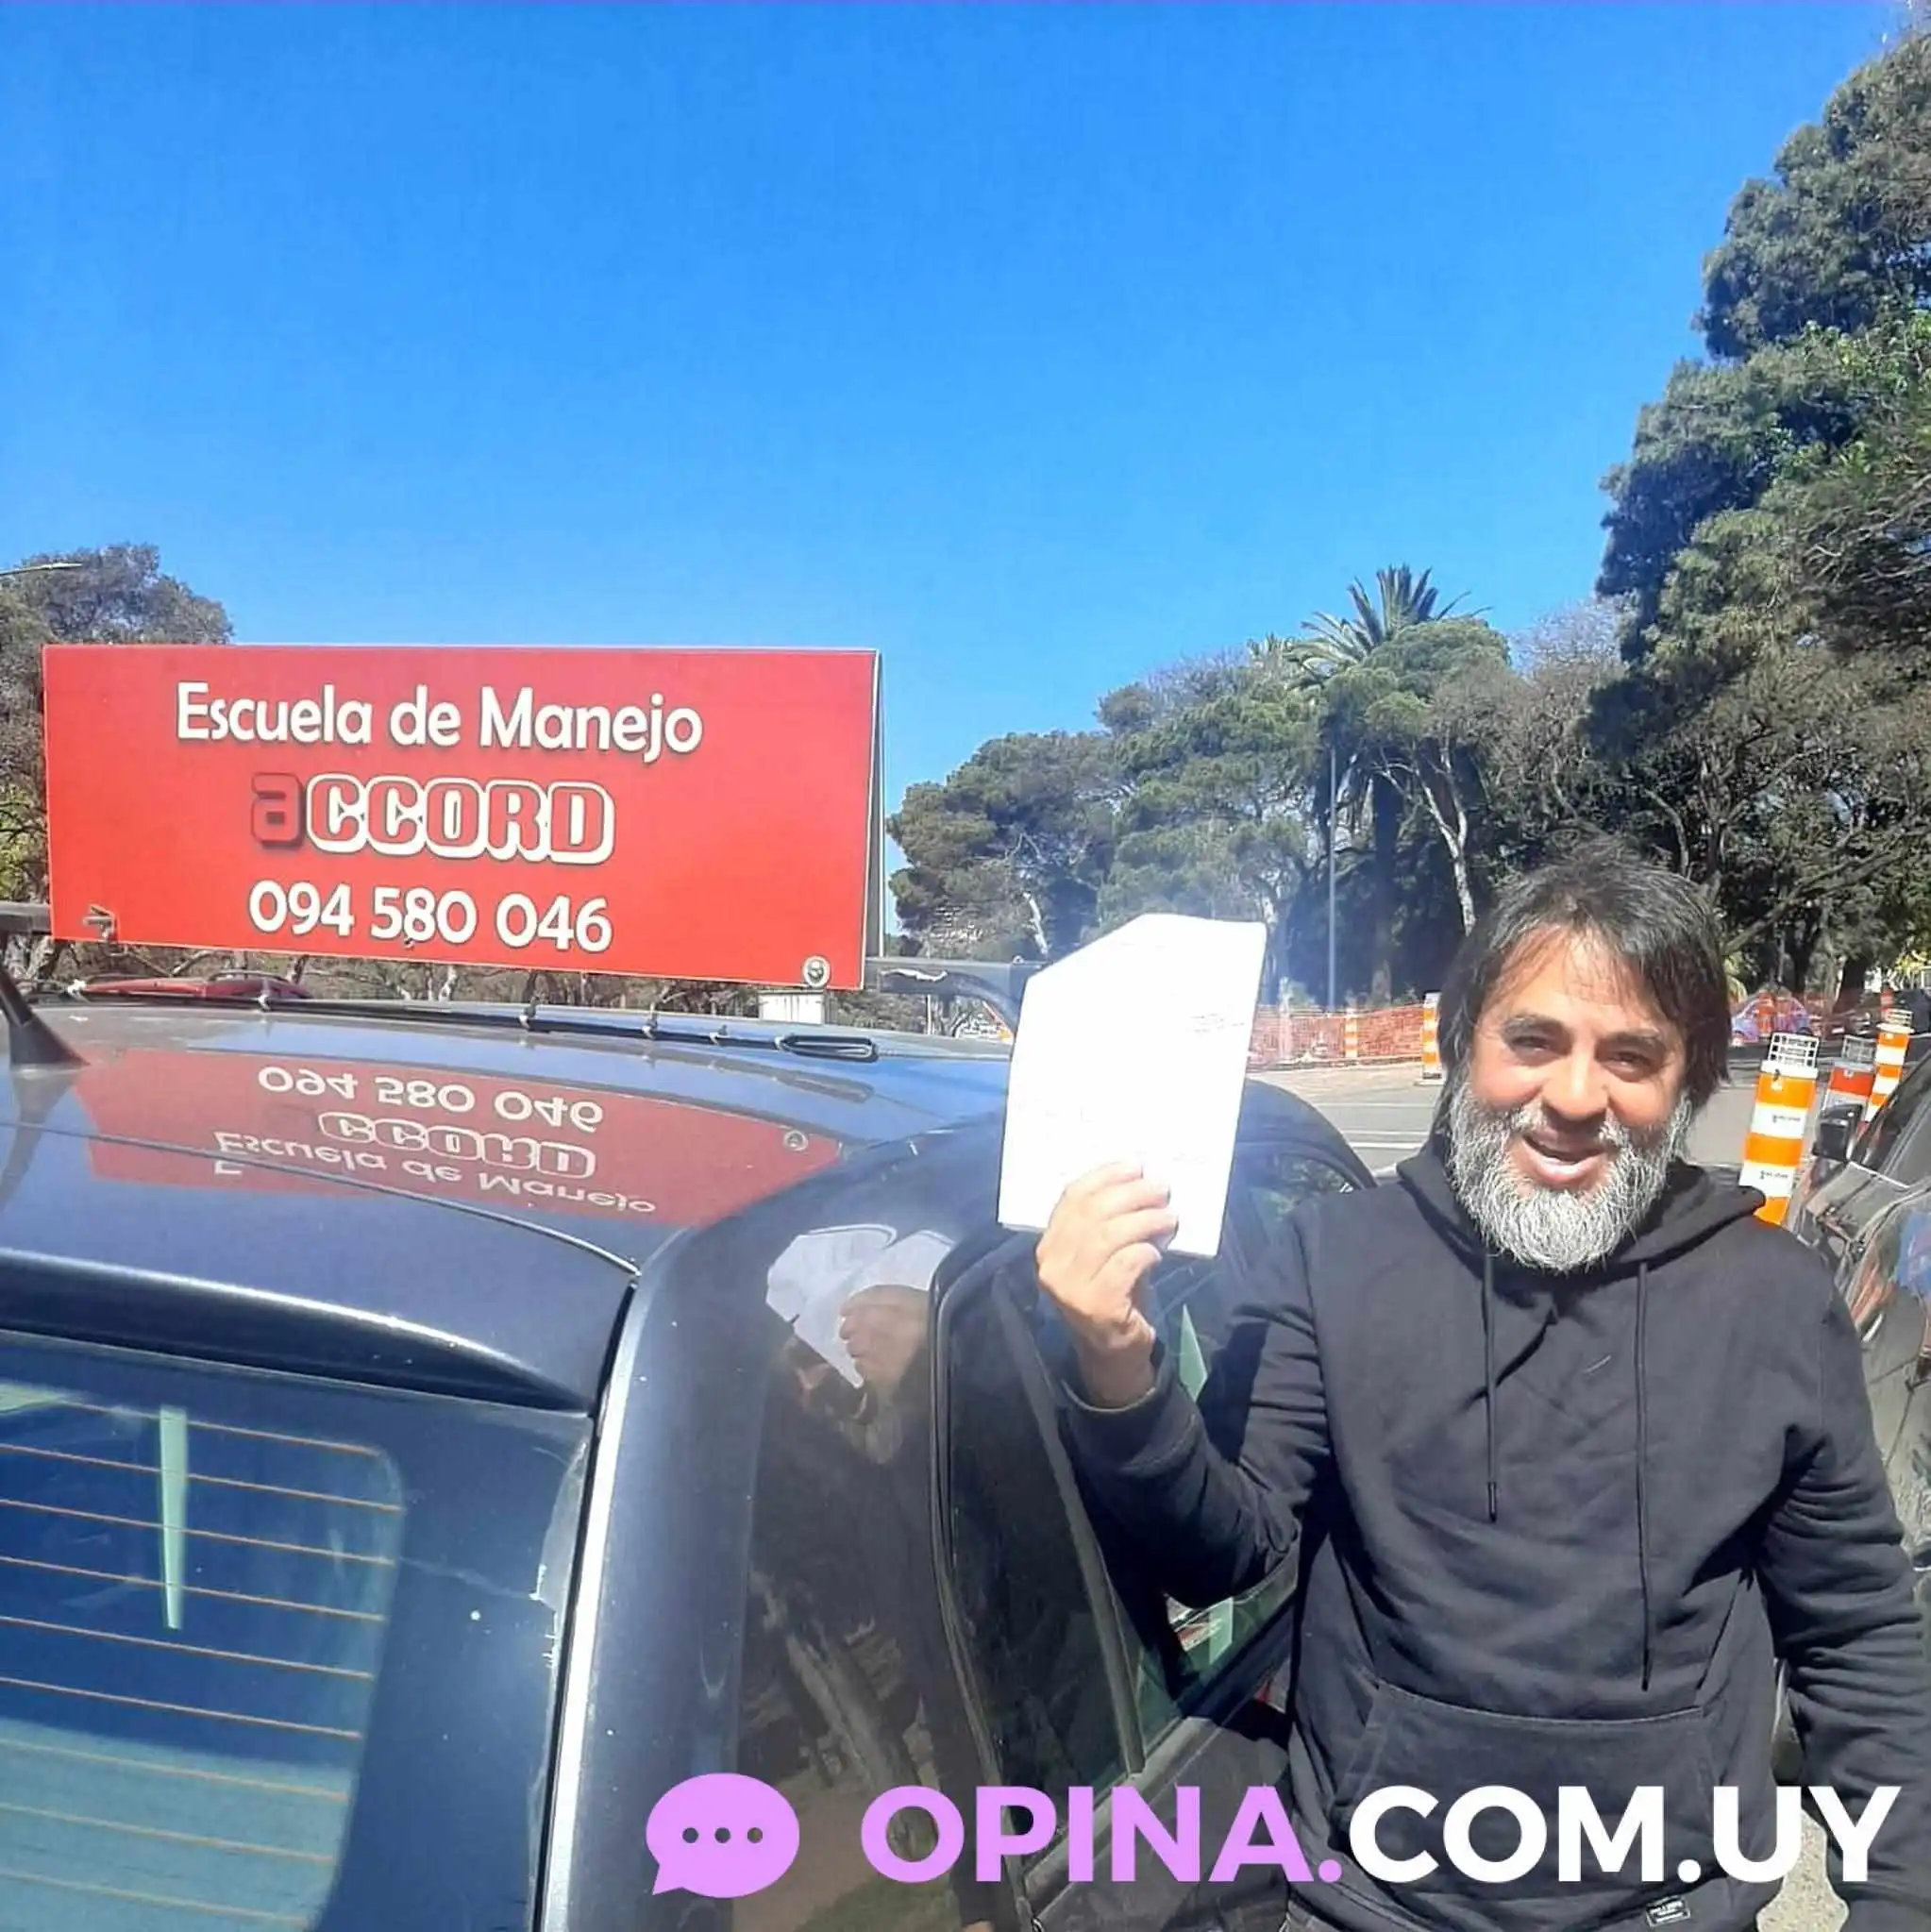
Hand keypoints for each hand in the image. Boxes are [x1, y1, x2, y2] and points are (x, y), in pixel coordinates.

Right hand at [1035, 1164, 1176, 1406]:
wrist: (1113, 1352)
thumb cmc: (1114, 1292)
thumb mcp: (1105, 1254)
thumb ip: (1112, 1222)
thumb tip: (1143, 1182)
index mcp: (1049, 1244)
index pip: (1072, 1198)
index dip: (1104, 1176)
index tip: (1135, 1165)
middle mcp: (1051, 1264)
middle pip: (1092, 1213)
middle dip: (1131, 1194)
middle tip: (1161, 1188)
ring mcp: (1069, 1287)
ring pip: (1108, 1236)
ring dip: (1144, 1220)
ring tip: (1169, 1216)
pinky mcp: (1094, 1306)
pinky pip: (1124, 1264)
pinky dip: (1145, 1251)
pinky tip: (1158, 1251)